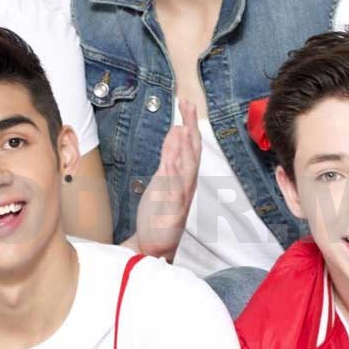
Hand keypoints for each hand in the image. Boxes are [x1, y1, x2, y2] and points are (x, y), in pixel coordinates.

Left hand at [133, 99, 199, 260]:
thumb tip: (176, 131)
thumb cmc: (160, 212)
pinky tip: (169, 160)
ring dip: (184, 147)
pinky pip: (172, 188)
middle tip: (189, 105)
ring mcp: (179, 197)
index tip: (187, 103)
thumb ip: (171, 156)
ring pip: (185, 168)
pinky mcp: (169, 209)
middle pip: (192, 152)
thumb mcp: (165, 180)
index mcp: (186, 178)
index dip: (190, 124)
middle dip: (191, 128)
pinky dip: (173, 173)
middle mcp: (186, 185)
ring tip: (182, 126)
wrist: (156, 245)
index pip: (191, 147)